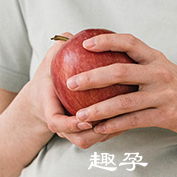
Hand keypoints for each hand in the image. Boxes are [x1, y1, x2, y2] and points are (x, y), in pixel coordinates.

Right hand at [36, 33, 125, 148]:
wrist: (45, 97)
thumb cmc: (51, 75)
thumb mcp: (50, 60)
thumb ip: (58, 47)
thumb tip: (72, 34)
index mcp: (49, 109)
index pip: (56, 123)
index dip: (70, 125)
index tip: (85, 118)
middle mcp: (62, 125)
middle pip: (79, 139)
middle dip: (95, 134)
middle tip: (114, 120)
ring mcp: (72, 133)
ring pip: (91, 141)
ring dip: (109, 133)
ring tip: (127, 118)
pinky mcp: (84, 134)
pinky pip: (100, 137)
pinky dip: (113, 130)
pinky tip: (131, 115)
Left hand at [65, 33, 176, 141]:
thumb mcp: (166, 72)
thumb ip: (142, 67)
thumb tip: (110, 66)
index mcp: (157, 59)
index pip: (129, 42)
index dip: (106, 40)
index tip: (85, 43)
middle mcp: (159, 73)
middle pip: (119, 71)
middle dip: (91, 77)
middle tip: (70, 83)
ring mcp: (163, 94)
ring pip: (123, 101)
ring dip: (98, 109)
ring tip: (79, 115)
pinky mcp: (165, 115)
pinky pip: (134, 120)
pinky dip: (114, 125)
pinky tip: (100, 130)